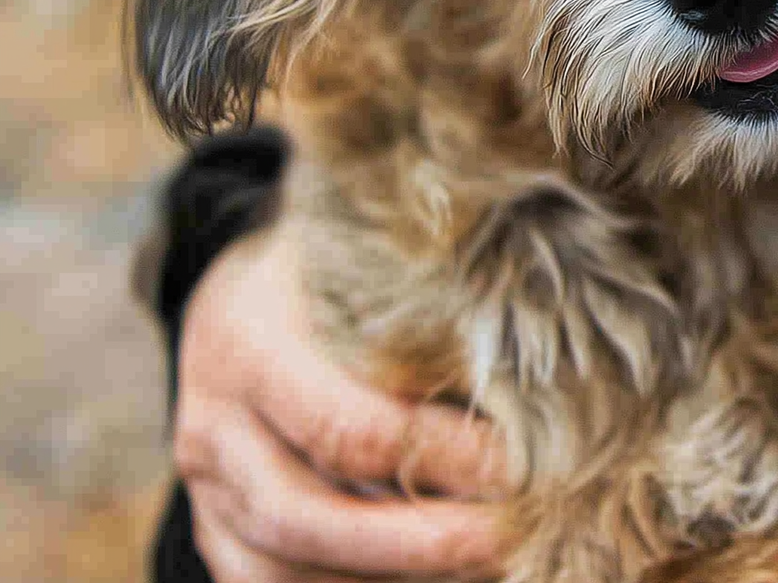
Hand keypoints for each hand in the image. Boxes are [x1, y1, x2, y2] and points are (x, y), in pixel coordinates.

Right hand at [173, 229, 509, 580]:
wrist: (237, 292)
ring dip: (390, 576)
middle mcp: (213, 426)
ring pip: (285, 566)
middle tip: (510, 540)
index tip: (520, 466)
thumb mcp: (368, 263)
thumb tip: (534, 370)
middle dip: (420, 542)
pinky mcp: (215, 528)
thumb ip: (427, 311)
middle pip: (308, 515)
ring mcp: (206, 487)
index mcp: (250, 345)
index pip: (347, 426)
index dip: (439, 457)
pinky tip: (431, 576)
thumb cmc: (332, 272)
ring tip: (484, 563)